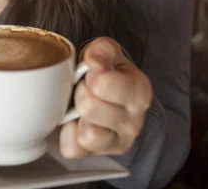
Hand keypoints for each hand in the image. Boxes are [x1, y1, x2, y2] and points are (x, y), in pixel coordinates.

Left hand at [60, 38, 151, 158]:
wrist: (110, 94)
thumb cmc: (108, 71)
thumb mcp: (108, 52)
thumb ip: (102, 50)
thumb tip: (93, 61)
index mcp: (139, 91)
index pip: (103, 84)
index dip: (90, 75)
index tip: (93, 73)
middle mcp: (135, 122)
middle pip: (89, 107)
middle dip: (81, 92)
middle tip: (86, 89)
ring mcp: (118, 143)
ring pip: (86, 135)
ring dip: (77, 116)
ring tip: (83, 106)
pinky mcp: (98, 156)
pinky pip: (72, 149)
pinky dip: (68, 134)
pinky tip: (76, 122)